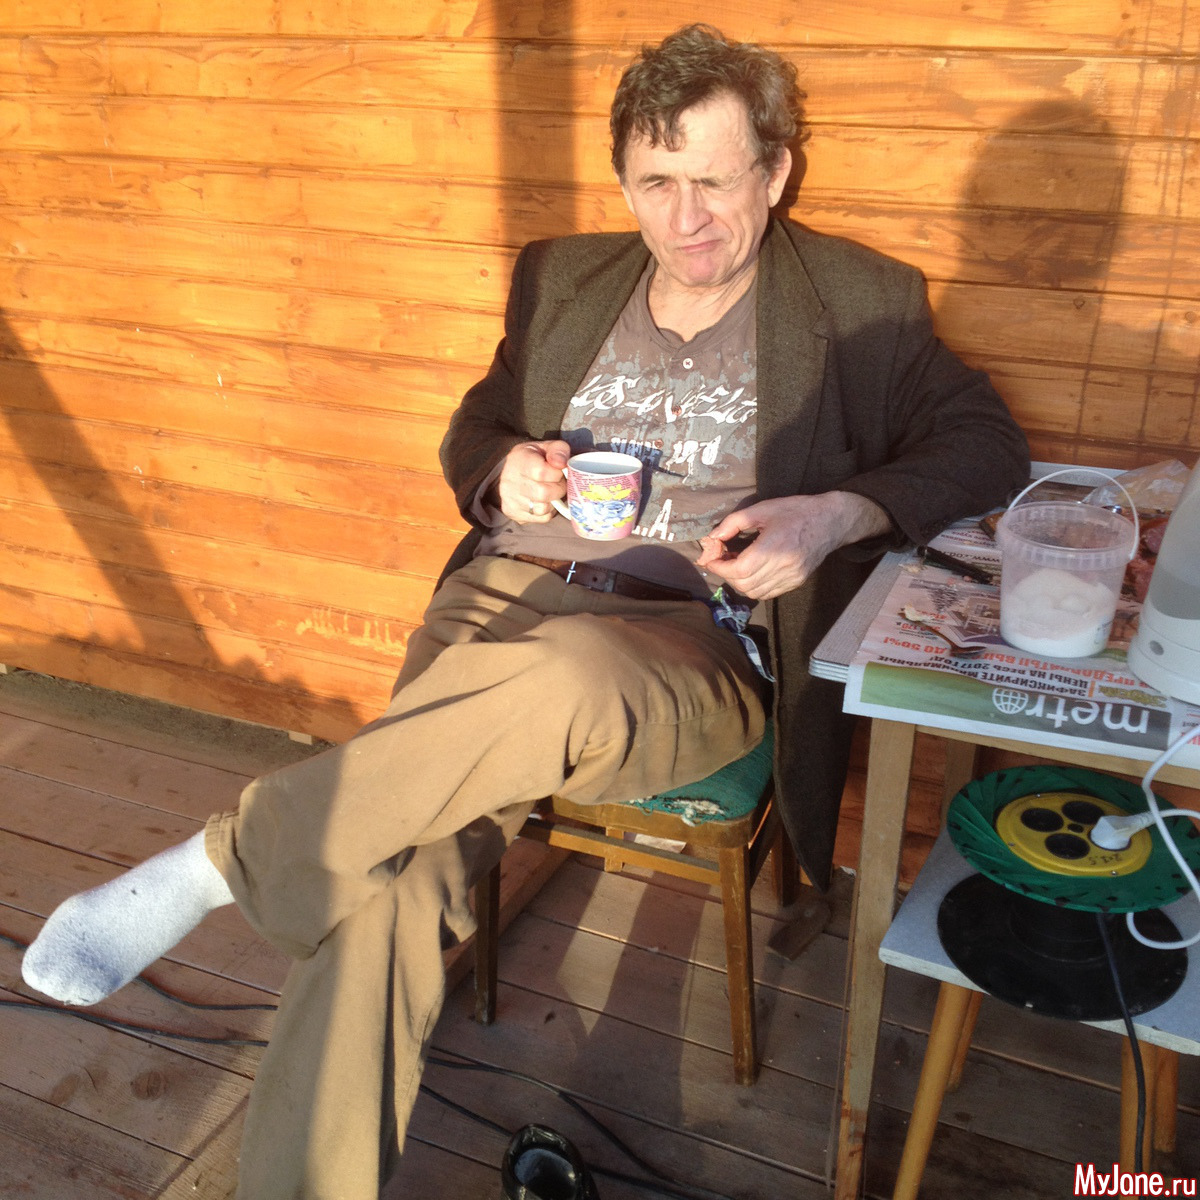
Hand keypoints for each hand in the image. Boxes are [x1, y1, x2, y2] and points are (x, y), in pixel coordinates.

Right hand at [495, 440, 571, 522]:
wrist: (513, 471)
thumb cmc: (535, 458)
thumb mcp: (547, 447)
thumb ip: (558, 450)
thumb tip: (561, 464)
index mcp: (518, 459)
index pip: (542, 472)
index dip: (556, 474)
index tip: (558, 471)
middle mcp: (509, 480)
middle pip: (543, 493)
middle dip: (557, 488)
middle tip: (557, 483)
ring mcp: (509, 499)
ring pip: (543, 509)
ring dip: (553, 501)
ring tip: (550, 491)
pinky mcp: (512, 513)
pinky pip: (541, 518)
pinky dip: (548, 511)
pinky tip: (544, 501)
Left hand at [696, 492, 890, 599]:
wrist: (831, 521)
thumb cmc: (796, 511)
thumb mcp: (762, 509)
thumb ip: (733, 523)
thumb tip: (712, 538)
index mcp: (774, 547)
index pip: (738, 570)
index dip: (719, 567)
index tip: (711, 557)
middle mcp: (783, 567)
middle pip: (744, 584)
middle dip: (726, 574)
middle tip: (721, 559)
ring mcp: (791, 578)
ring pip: (754, 593)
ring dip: (738, 582)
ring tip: (735, 565)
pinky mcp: (796, 583)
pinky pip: (767, 593)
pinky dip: (753, 586)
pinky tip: (751, 571)